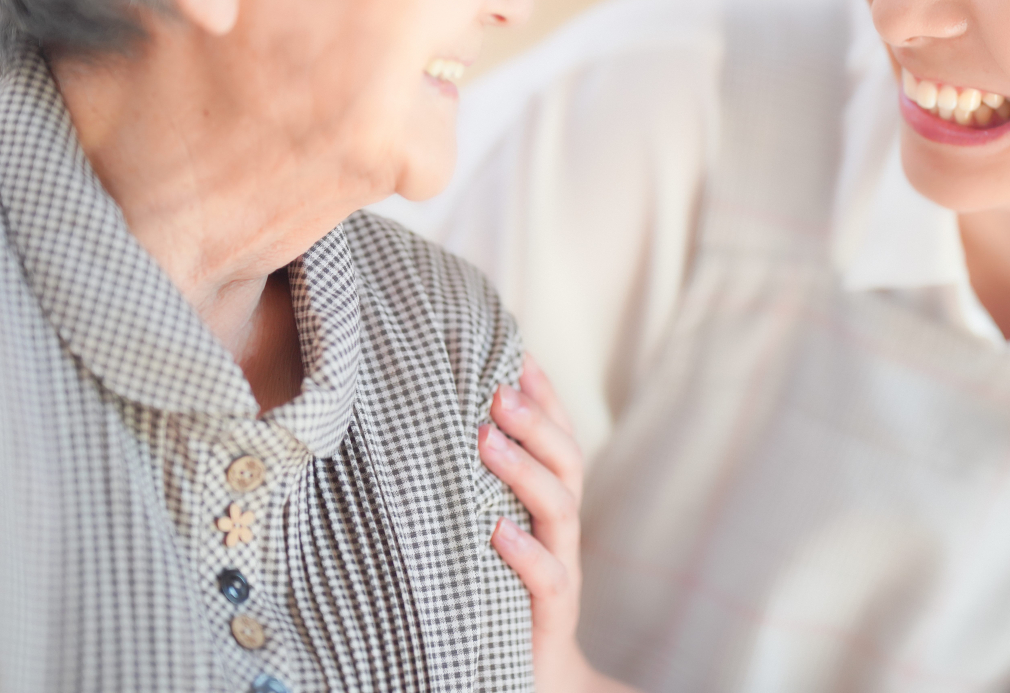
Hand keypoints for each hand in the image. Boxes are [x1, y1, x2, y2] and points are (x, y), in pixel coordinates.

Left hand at [481, 355, 636, 692]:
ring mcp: (561, 569)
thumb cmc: (499, 592)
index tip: (516, 350)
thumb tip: (443, 421)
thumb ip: (479, 482)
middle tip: (497, 389)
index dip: (544, 394)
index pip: (558, 437)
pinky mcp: (551, 617)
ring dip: (524, 471)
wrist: (531, 680)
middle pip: (567, 462)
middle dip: (536, 421)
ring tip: (485, 441)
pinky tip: (496, 532)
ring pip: (559, 510)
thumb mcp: (491, 528)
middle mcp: (562, 529)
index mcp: (550, 503)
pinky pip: (548, 579)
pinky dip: (524, 553)